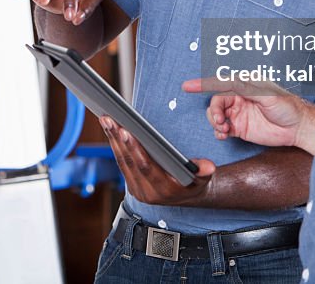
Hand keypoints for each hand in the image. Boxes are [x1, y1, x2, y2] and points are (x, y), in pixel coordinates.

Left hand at [100, 116, 215, 205]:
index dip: (135, 149)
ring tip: (107, 121)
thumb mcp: (203, 177)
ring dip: (113, 140)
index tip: (126, 131)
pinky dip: (115, 146)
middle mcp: (147, 193)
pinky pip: (121, 164)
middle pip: (129, 163)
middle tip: (110, 120)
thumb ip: (203, 171)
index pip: (146, 167)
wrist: (188, 196)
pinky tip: (111, 131)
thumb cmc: (195, 182)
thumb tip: (208, 167)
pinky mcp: (132, 184)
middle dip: (118, 139)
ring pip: (122, 162)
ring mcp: (137, 190)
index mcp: (163, 191)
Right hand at [182, 78, 314, 154]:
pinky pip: (221, 129)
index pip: (220, 83)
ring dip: (215, 122)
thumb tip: (232, 82)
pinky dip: (218, 132)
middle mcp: (239, 98)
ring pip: (216, 115)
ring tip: (223, 128)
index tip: (187, 86)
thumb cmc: (288, 107)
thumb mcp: (268, 94)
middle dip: (213, 111)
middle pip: (215, 101)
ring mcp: (238, 113)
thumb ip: (247, 88)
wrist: (298, 127)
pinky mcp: (240, 128)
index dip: (203, 84)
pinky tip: (224, 134)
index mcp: (244, 85)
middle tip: (220, 120)